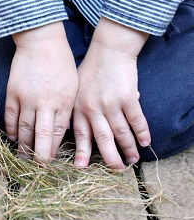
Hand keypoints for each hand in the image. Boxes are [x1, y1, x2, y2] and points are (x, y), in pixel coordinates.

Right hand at [5, 22, 78, 162]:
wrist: (41, 41)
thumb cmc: (61, 62)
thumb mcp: (72, 86)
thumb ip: (67, 108)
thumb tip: (61, 130)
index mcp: (64, 102)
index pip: (58, 135)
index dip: (54, 150)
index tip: (51, 161)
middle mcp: (46, 104)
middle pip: (41, 138)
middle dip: (40, 157)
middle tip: (38, 169)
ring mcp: (27, 98)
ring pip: (23, 130)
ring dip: (23, 146)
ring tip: (23, 156)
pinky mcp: (13, 92)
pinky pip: (10, 117)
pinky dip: (10, 130)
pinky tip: (12, 137)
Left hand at [73, 17, 150, 169]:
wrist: (109, 50)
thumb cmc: (91, 69)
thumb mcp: (76, 89)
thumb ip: (77, 109)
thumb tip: (74, 130)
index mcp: (79, 107)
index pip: (80, 134)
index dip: (82, 151)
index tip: (82, 167)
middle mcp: (94, 108)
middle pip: (103, 139)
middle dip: (110, 157)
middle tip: (116, 169)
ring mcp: (111, 103)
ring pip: (121, 133)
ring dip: (128, 148)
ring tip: (132, 160)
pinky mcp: (128, 97)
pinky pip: (137, 120)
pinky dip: (142, 133)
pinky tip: (145, 142)